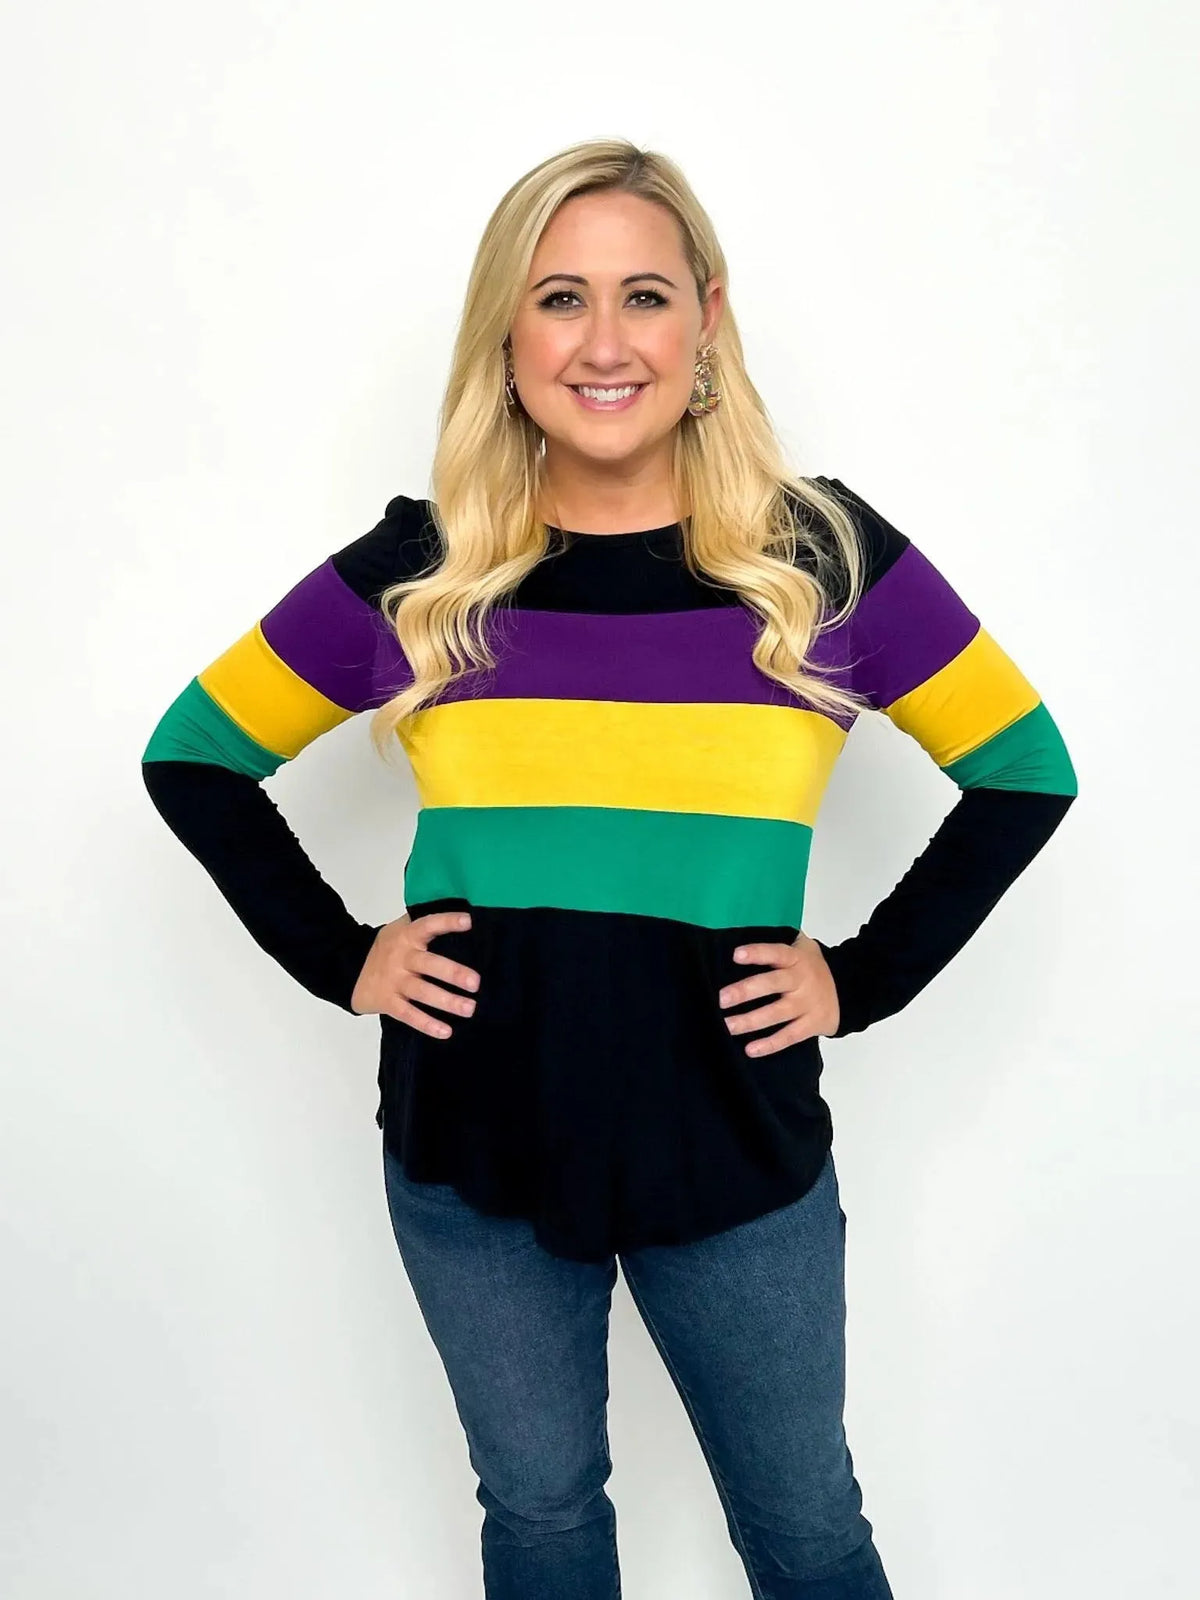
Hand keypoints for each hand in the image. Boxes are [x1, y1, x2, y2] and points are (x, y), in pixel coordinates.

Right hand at [350, 911, 480, 1038]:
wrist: (350, 969)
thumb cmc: (389, 948)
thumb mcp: (401, 930)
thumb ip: (424, 926)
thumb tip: (465, 919)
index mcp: (407, 936)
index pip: (428, 925)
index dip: (447, 922)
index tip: (468, 922)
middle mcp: (401, 958)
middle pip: (428, 964)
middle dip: (452, 973)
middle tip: (475, 983)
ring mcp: (394, 981)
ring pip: (422, 992)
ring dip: (446, 1001)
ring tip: (469, 1009)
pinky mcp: (388, 1002)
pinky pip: (408, 1015)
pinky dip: (427, 1024)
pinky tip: (446, 1032)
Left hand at [717, 931, 839, 1054]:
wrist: (848, 990)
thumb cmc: (811, 967)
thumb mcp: (803, 948)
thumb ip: (780, 945)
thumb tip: (741, 940)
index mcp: (797, 958)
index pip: (776, 952)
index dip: (757, 953)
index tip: (735, 955)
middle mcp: (802, 980)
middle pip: (772, 984)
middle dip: (746, 991)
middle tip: (721, 999)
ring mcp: (807, 1004)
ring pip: (777, 1013)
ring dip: (751, 1021)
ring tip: (728, 1026)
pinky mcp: (812, 1025)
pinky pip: (789, 1036)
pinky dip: (770, 1044)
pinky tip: (750, 1049)